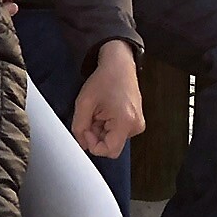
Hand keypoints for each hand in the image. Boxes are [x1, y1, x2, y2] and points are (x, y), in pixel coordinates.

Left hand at [71, 40, 144, 157]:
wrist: (119, 65)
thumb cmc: (104, 80)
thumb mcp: (84, 103)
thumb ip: (79, 126)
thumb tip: (82, 144)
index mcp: (125, 122)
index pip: (109, 151)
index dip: (93, 144)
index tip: (86, 129)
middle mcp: (136, 126)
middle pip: (111, 146)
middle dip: (96, 135)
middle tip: (90, 116)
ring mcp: (138, 124)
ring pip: (113, 139)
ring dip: (100, 130)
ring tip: (98, 111)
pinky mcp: (136, 122)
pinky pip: (117, 133)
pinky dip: (107, 126)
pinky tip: (104, 112)